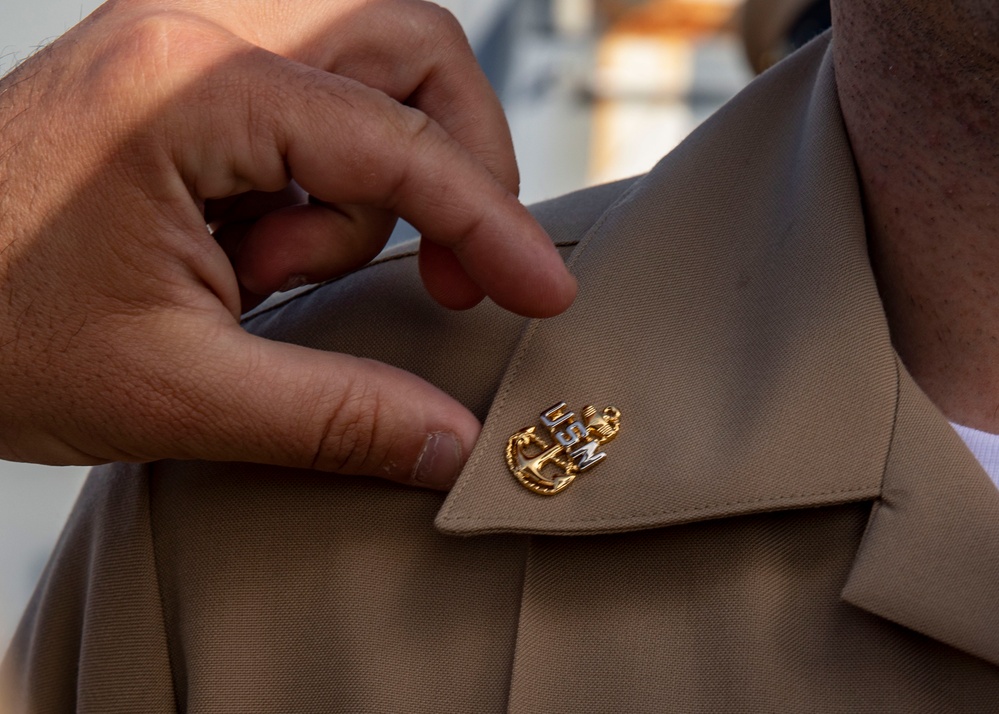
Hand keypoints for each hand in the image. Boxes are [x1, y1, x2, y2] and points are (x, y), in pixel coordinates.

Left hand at [0, 0, 576, 487]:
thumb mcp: (175, 391)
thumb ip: (334, 417)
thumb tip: (453, 444)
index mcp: (188, 89)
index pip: (398, 143)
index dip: (492, 225)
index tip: (544, 294)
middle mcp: (196, 29)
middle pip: (408, 48)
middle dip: (457, 164)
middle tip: (443, 274)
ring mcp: (187, 43)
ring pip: (369, 70)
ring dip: (369, 184)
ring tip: (272, 277)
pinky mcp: (183, 76)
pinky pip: (314, 103)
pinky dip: (320, 183)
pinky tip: (249, 253)